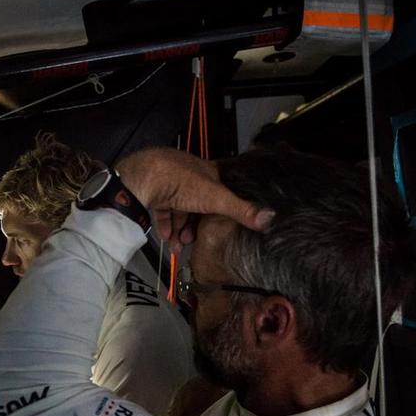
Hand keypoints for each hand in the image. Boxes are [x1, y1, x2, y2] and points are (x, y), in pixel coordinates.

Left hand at [117, 148, 273, 251]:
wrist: (143, 179)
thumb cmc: (182, 183)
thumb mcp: (217, 199)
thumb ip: (242, 210)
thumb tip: (271, 218)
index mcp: (207, 172)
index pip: (218, 191)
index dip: (219, 211)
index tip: (218, 228)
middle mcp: (188, 175)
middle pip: (197, 204)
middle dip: (196, 225)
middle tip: (194, 241)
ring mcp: (169, 182)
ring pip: (179, 209)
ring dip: (180, 229)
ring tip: (179, 244)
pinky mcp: (153, 191)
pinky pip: (162, 210)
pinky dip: (166, 225)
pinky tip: (167, 238)